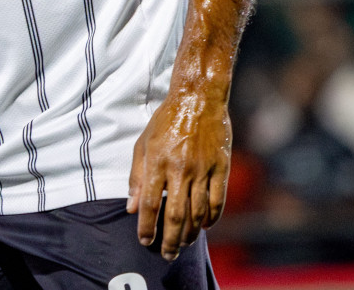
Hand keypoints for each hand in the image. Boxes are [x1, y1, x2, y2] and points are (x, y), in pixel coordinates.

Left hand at [126, 84, 231, 259]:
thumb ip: (137, 177)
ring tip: (184, 243)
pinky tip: (205, 226)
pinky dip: (212, 217)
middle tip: (167, 254)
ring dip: (190, 233)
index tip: (144, 240)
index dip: (147, 227)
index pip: (151, 204)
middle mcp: (181, 169)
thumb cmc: (166, 120)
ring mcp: (203, 169)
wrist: (198, 98)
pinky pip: (217, 200)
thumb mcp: (143, 144)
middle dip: (170, 239)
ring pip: (198, 212)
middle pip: (175, 214)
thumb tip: (132, 208)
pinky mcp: (221, 167)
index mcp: (158, 162)